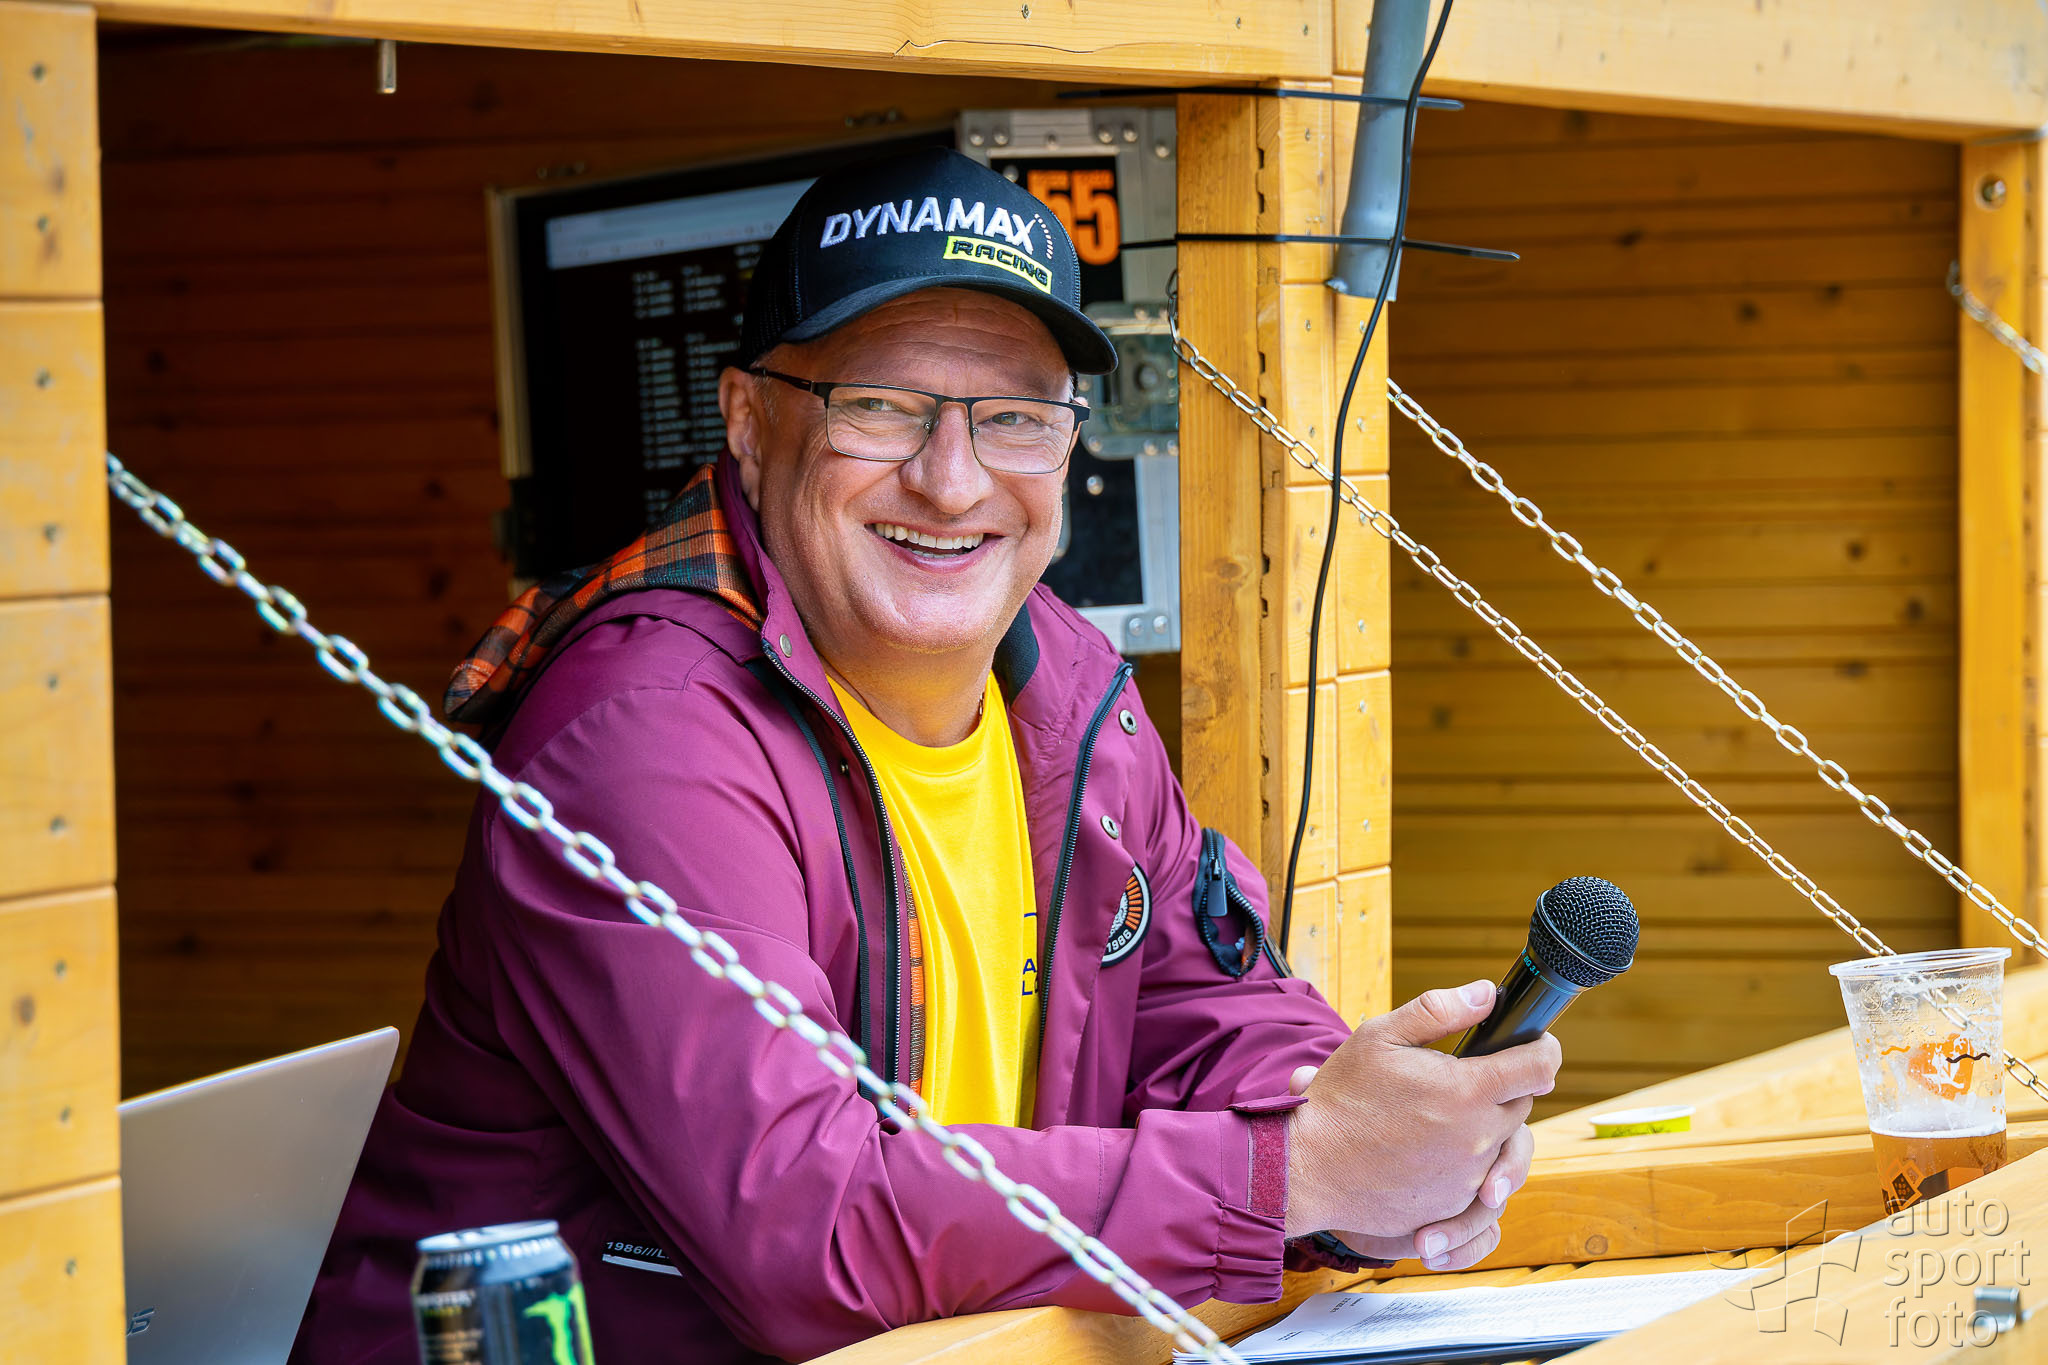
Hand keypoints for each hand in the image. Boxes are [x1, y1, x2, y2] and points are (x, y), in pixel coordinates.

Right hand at [1283, 981, 1558, 1267]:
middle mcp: (1478, 1138)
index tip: (1534, 1044)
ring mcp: (1469, 1179)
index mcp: (1466, 1091)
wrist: (1307, 1169)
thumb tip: (1488, 993)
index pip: (1539, 1066)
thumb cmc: (1340, 1099)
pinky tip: (1427, 1151)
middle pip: (1522, 1104)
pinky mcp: (1456, 1207)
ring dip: (1484, 1127)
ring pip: (1503, 1143)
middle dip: (1501, 1088)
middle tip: (1458, 1080)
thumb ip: (1438, 1010)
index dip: (1543, 1048)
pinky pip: (1482, 1180)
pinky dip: (1466, 1163)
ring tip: (1437, 1117)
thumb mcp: (1379, 1037)